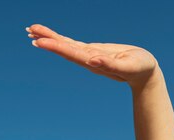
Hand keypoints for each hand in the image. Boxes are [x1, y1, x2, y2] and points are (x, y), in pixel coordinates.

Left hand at [27, 24, 159, 88]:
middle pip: (63, 48)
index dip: (55, 46)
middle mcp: (87, 59)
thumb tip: (93, 60)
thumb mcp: (129, 66)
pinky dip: (59, 39)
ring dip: (48, 38)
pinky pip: (71, 44)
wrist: (144, 74)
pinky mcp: (91, 51)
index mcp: (95, 62)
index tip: (39, 41)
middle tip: (29, 31)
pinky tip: (48, 37)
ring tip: (31, 30)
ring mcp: (88, 55)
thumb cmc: (140, 69)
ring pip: (64, 45)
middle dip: (46, 40)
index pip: (71, 53)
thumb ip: (111, 64)